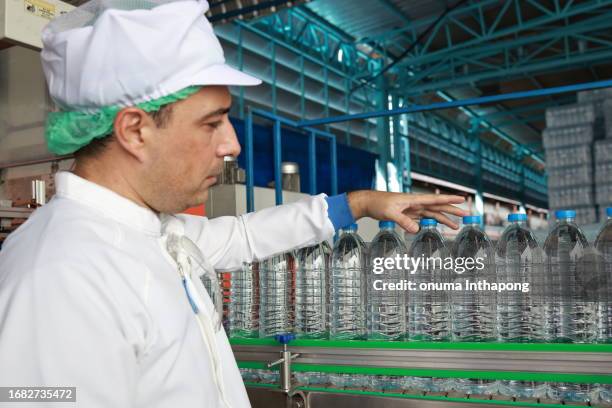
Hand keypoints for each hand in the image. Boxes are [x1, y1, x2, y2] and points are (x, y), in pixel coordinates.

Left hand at [347, 190, 467, 232]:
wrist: (368, 203)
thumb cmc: (377, 204)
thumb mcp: (390, 213)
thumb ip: (403, 221)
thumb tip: (417, 229)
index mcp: (413, 200)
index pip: (435, 199)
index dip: (449, 200)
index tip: (462, 199)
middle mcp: (415, 203)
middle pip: (437, 207)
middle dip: (452, 210)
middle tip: (466, 214)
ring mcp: (412, 209)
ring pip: (432, 213)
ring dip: (444, 218)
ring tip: (456, 225)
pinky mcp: (407, 214)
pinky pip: (423, 218)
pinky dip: (432, 221)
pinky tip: (437, 226)